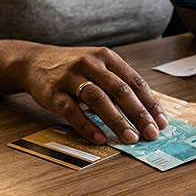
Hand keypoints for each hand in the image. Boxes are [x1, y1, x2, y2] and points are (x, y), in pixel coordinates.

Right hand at [21, 45, 167, 144]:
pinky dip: (88, 126)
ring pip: (99, 100)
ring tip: (130, 138)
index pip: (134, 81)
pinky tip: (100, 139)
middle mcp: (91, 64)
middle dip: (138, 114)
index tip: (161, 122)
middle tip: (151, 133)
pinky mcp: (53, 93)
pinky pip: (73, 111)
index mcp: (107, 57)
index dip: (150, 103)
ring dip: (117, 121)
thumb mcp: (98, 67)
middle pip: (120, 90)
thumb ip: (118, 84)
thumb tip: (145, 112)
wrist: (34, 62)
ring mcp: (71, 77)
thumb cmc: (74, 68)